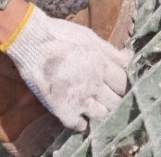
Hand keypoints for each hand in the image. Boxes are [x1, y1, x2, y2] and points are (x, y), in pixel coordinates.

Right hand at [4, 5, 129, 131]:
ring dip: (99, 110)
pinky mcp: (63, 108)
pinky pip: (80, 125)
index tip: (114, 85)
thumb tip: (130, 57)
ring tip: (92, 105)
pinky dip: (81, 122)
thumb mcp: (89, 37)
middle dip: (113, 98)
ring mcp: (79, 97)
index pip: (123, 83)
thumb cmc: (60, 35)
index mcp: (101, 63)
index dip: (120, 84)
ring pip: (101, 114)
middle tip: (105, 96)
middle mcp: (93, 82)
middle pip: (115, 101)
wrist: (30, 41)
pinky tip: (79, 114)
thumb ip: (110, 50)